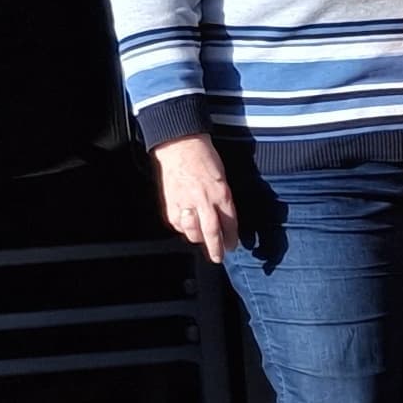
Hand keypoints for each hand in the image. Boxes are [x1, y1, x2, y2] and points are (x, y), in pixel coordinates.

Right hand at [155, 139, 238, 262]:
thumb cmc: (203, 156)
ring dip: (198, 239)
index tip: (233, 246)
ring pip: (192, 231)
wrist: (180, 145)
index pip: (229, 223)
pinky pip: (177, 223)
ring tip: (203, 240)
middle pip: (211, 233)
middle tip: (219, 257)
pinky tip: (187, 226)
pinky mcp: (170, 203)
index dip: (231, 238)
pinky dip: (183, 228)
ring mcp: (185, 203)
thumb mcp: (223, 177)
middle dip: (216, 248)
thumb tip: (225, 218)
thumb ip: (224, 199)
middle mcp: (204, 200)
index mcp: (221, 194)